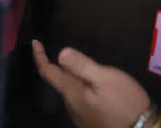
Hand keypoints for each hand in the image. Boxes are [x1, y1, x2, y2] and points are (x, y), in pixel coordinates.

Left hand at [33, 41, 150, 127]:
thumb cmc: (125, 102)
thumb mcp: (105, 78)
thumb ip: (82, 66)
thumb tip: (60, 53)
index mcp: (72, 93)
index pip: (47, 72)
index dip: (39, 56)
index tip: (35, 42)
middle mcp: (71, 107)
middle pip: (60, 82)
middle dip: (61, 67)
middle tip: (73, 54)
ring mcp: (81, 117)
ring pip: (71, 92)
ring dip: (74, 79)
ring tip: (88, 69)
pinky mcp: (91, 122)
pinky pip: (81, 102)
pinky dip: (83, 90)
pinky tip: (97, 88)